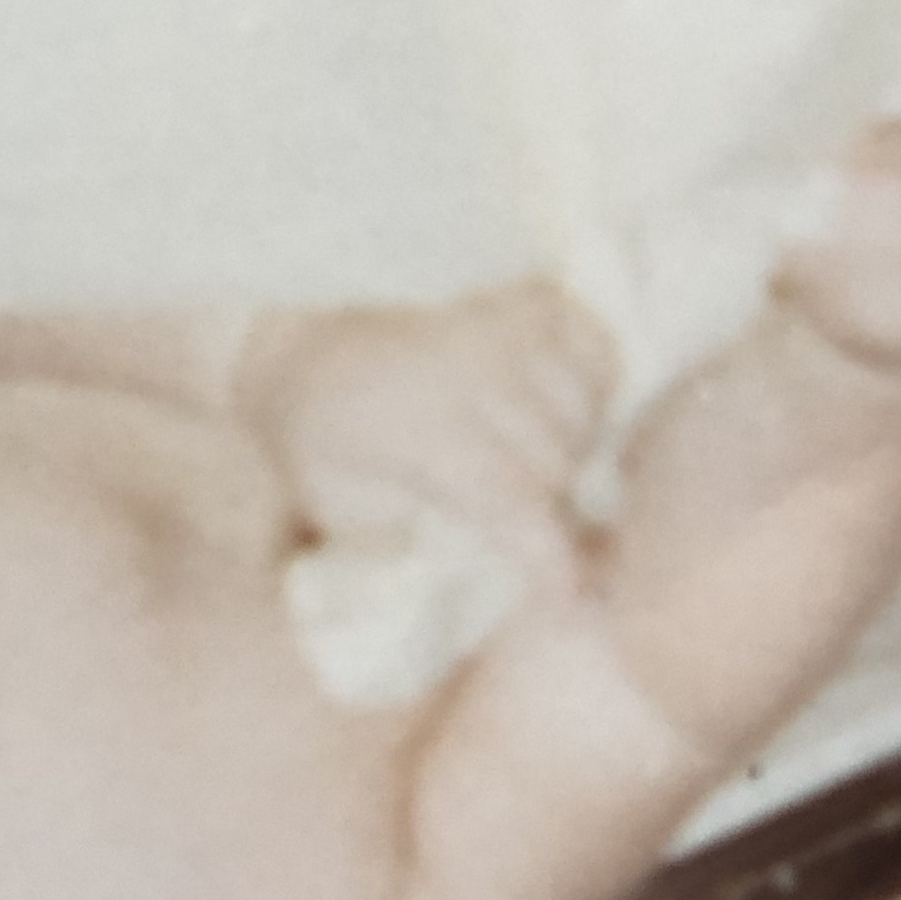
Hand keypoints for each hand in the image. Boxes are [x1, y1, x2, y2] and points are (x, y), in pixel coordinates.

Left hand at [235, 282, 619, 588]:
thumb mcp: (335, 509)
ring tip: (534, 470)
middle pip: (557, 460)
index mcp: (416, 425)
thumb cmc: (319, 444)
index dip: (550, 555)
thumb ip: (391, 553)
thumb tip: (456, 600)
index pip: (512, 500)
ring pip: (582, 408)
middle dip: (555, 507)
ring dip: (572, 450)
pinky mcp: (525, 299)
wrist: (305, 345)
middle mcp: (466, 366)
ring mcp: (500, 324)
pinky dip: (589, 390)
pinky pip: (594, 352)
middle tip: (531, 529)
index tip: (568, 593)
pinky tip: (553, 413)